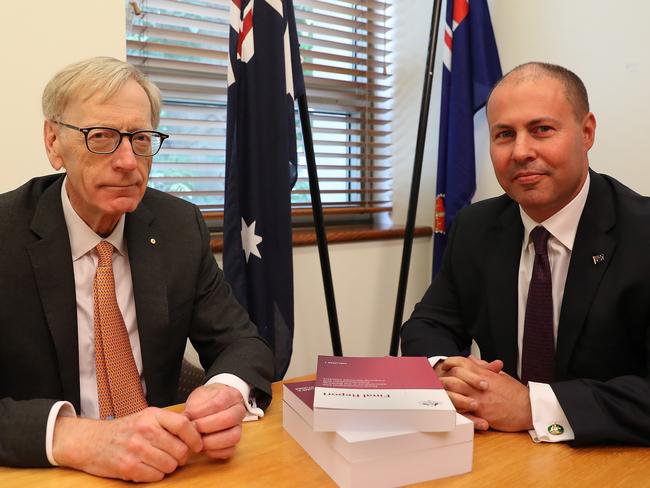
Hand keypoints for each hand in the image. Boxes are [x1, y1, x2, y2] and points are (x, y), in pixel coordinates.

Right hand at [52, 407, 202, 481]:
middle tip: (175, 457)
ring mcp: (136, 448)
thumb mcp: (146, 417)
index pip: (184, 425)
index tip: (198, 445)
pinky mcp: (128, 467)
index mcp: (152, 415)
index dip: (195, 438)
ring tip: (160, 462)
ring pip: (170, 465)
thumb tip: (195, 428)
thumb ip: (168, 422)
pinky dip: (156, 475)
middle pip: (180, 449)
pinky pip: (155, 476)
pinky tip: (148, 468)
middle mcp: (145, 430)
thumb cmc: (123, 430)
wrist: (90, 441)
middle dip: (181, 457)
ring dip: (169, 467)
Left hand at [183, 383, 246, 458]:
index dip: (202, 411)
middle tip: (194, 428)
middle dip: (207, 426)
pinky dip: (215, 452)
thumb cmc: (205, 401)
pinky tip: (203, 447)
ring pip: (233, 437)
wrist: (212, 405)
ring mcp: (239, 428)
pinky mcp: (235, 443)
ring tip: (198, 440)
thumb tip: (186, 419)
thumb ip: (194, 407)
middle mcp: (239, 411)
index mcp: (231, 395)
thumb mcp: (198, 397)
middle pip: (229, 419)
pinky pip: (230, 451)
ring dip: (211, 441)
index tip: (188, 415)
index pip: (219, 403)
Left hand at [437, 356, 532, 431]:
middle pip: (453, 377)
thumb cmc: (516, 393)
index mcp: (484, 374)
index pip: (461, 362)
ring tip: (439, 396)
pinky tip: (448, 410)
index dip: (450, 362)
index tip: (445, 366)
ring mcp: (479, 399)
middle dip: (442, 378)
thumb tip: (471, 358)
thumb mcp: (500, 375)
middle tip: (437, 382)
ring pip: (454, 393)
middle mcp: (479, 385)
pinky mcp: (481, 413)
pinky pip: (462, 411)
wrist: (529, 408)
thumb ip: (483, 367)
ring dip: (445, 394)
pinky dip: (454, 410)